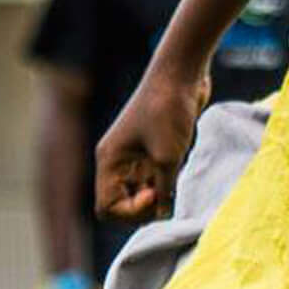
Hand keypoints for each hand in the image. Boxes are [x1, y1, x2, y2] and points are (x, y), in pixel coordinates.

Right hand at [94, 73, 205, 223]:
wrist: (181, 74)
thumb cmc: (169, 110)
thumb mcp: (168, 157)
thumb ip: (164, 190)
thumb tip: (164, 213)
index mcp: (109, 160)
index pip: (106, 207)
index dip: (131, 212)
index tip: (155, 195)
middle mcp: (116, 160)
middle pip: (120, 203)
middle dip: (142, 209)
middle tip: (164, 195)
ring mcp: (134, 156)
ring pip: (137, 193)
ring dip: (155, 197)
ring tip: (173, 187)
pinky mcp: (152, 150)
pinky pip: (152, 180)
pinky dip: (164, 185)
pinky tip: (178, 179)